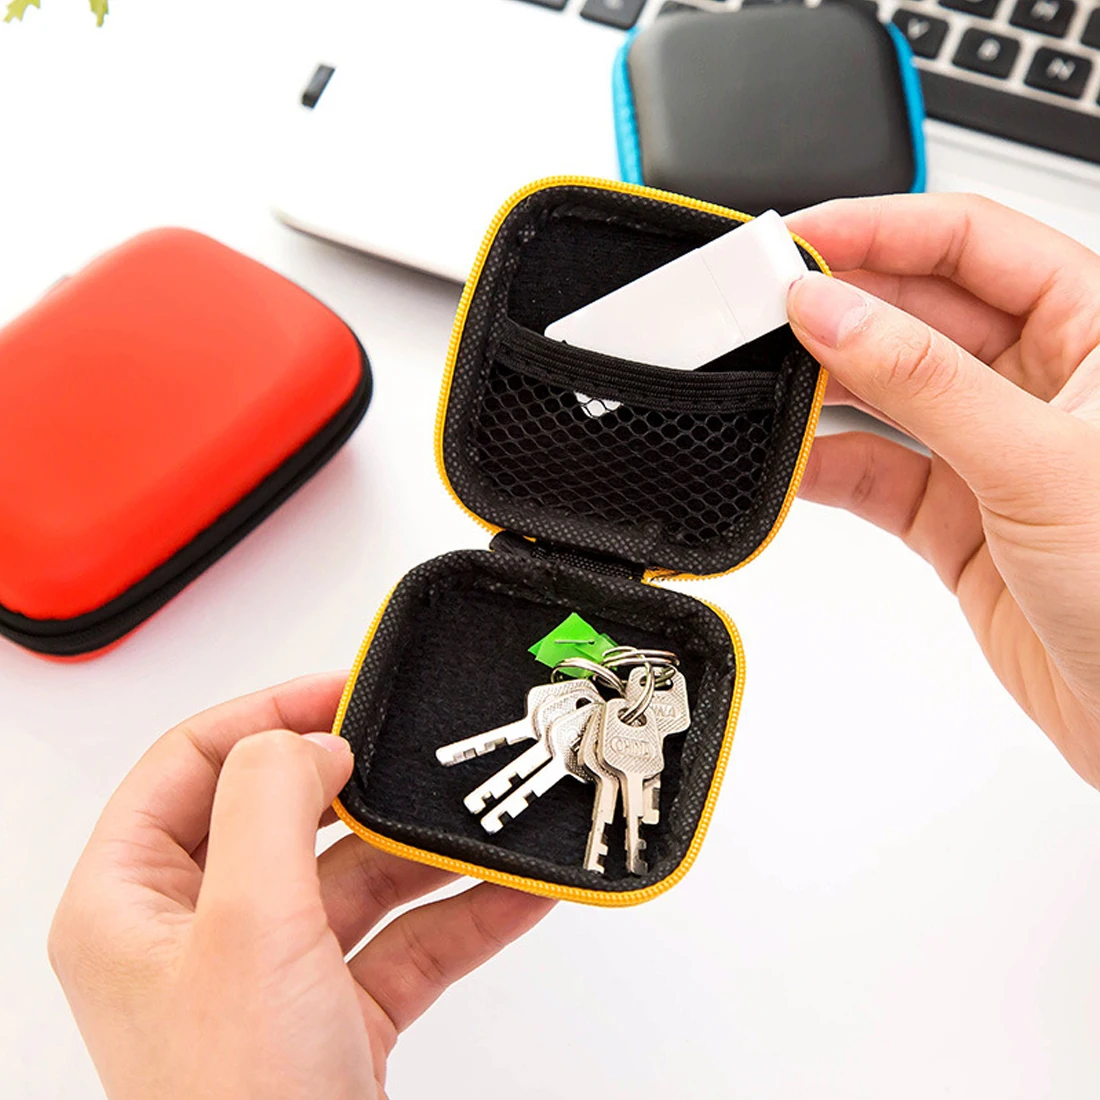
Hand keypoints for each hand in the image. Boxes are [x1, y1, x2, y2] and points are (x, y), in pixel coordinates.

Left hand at [48, 673, 552, 1099]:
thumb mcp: (245, 928)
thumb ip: (268, 803)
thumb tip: (308, 741)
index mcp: (131, 901)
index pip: (190, 761)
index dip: (268, 711)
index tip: (345, 687)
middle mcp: (196, 930)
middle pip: (287, 813)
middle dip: (366, 785)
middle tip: (422, 748)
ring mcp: (271, 972)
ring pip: (357, 876)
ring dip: (429, 851)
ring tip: (490, 821)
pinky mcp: (336, 1012)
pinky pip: (406, 939)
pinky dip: (463, 914)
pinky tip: (518, 892)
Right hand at [785, 193, 1099, 789]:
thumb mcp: (1040, 462)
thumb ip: (925, 382)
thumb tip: (832, 312)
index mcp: (1098, 330)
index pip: (970, 243)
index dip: (881, 230)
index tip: (798, 242)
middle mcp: (1044, 381)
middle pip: (918, 310)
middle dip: (840, 306)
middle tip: (762, 309)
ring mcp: (993, 450)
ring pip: (888, 392)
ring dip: (823, 386)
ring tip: (762, 376)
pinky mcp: (956, 516)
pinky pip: (875, 471)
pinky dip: (825, 466)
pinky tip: (788, 461)